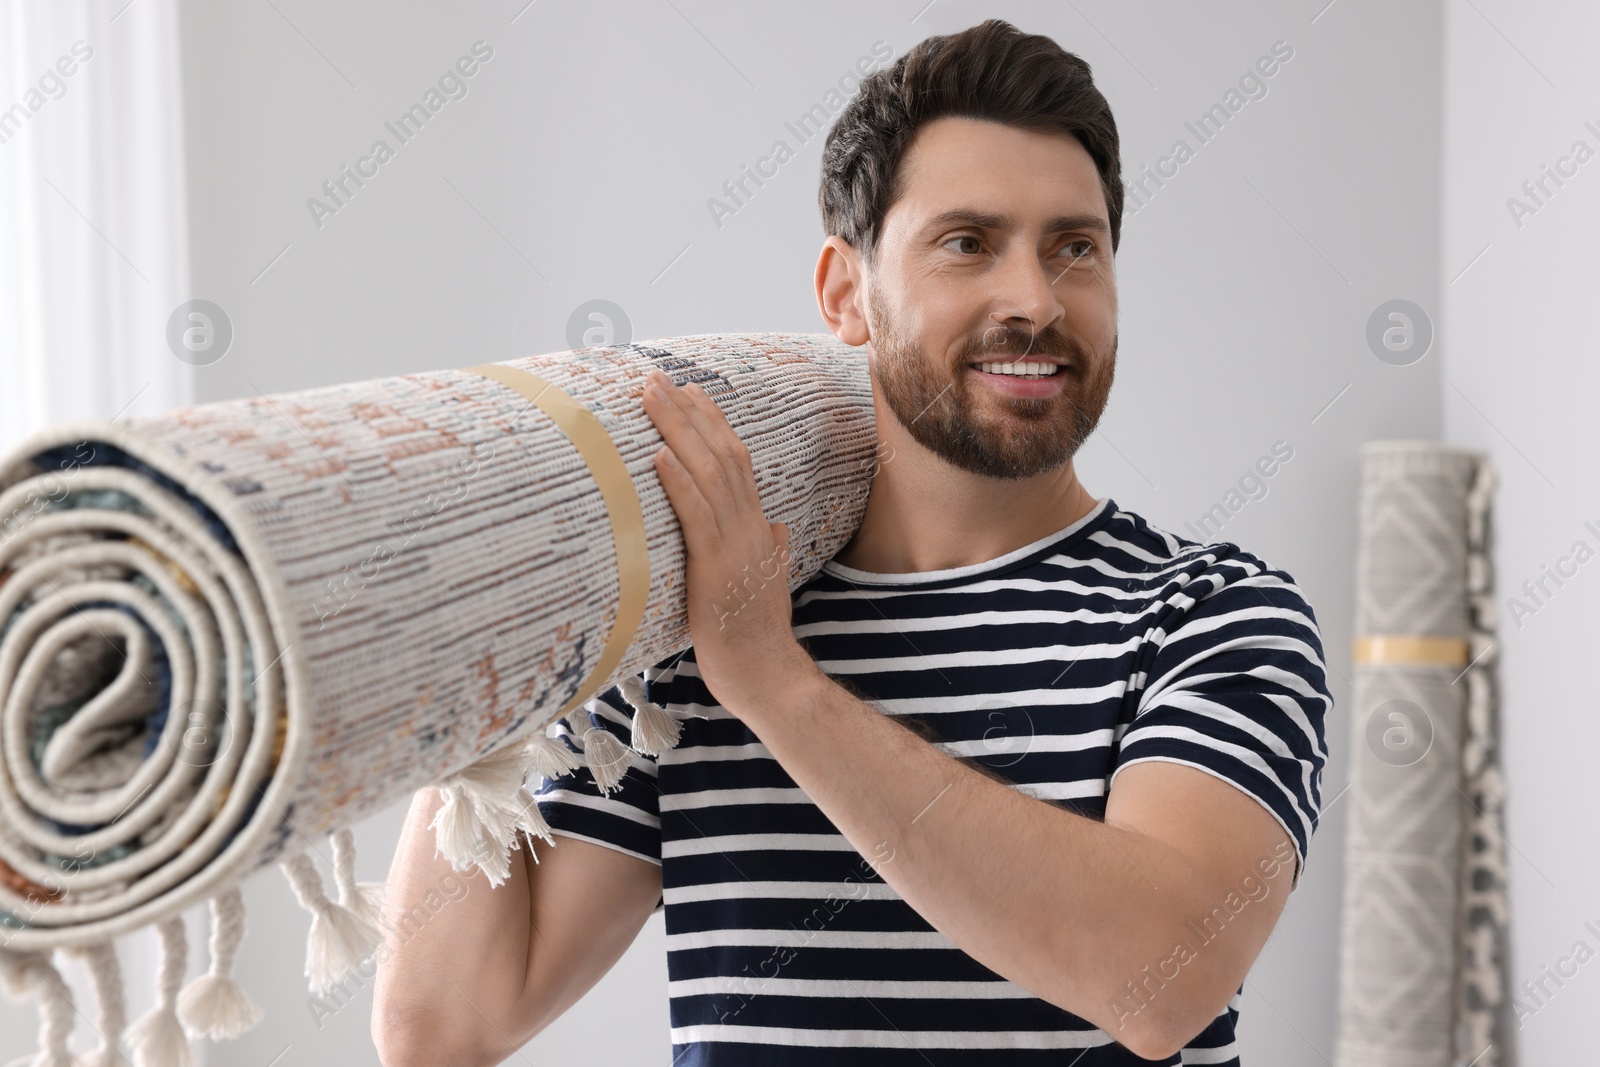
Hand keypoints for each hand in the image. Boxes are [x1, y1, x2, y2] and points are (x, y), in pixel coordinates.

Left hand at [641, 368, 815, 716]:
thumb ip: (772, 552)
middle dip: (687, 412)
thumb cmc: (755, 634)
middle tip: (656, 379)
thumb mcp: (766, 584)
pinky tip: (659, 455)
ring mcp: (735, 544)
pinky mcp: (716, 567)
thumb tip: (777, 529)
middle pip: (720, 453)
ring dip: (677, 431)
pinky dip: (678, 481)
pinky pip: (697, 515)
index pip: (736, 461)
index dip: (712, 422)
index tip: (689, 391)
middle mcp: (750, 525)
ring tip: (650, 399)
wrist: (766, 673)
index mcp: (757, 527)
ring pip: (707, 473)